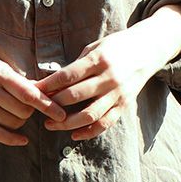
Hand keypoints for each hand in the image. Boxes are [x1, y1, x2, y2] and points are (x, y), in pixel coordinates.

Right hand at [0, 50, 66, 146]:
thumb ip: (18, 79)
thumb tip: (44, 92)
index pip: (28, 93)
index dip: (47, 105)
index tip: (61, 113)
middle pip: (23, 110)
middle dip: (32, 111)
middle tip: (29, 106)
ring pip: (13, 123)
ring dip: (21, 121)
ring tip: (17, 112)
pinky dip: (13, 139)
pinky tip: (23, 139)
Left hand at [32, 28, 156, 140]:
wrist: (147, 50)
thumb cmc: (115, 47)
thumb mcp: (94, 47)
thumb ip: (76, 65)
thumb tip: (51, 82)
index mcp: (98, 60)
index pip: (67, 75)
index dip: (48, 85)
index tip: (32, 90)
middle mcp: (109, 78)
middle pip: (75, 96)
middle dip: (53, 103)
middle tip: (37, 107)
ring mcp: (118, 94)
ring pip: (89, 114)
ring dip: (66, 123)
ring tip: (49, 124)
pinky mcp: (125, 105)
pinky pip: (105, 124)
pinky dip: (89, 132)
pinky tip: (73, 134)